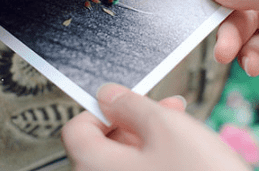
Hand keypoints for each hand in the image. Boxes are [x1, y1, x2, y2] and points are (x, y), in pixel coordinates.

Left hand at [62, 84, 250, 170]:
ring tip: (181, 126)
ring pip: (125, 158)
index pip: (77, 129)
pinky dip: (156, 156)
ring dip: (149, 135)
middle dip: (134, 119)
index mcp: (95, 167)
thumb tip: (107, 94)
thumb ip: (129, 105)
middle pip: (102, 143)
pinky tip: (182, 148)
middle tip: (165, 107)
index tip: (126, 101)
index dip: (102, 108)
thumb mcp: (165, 126)